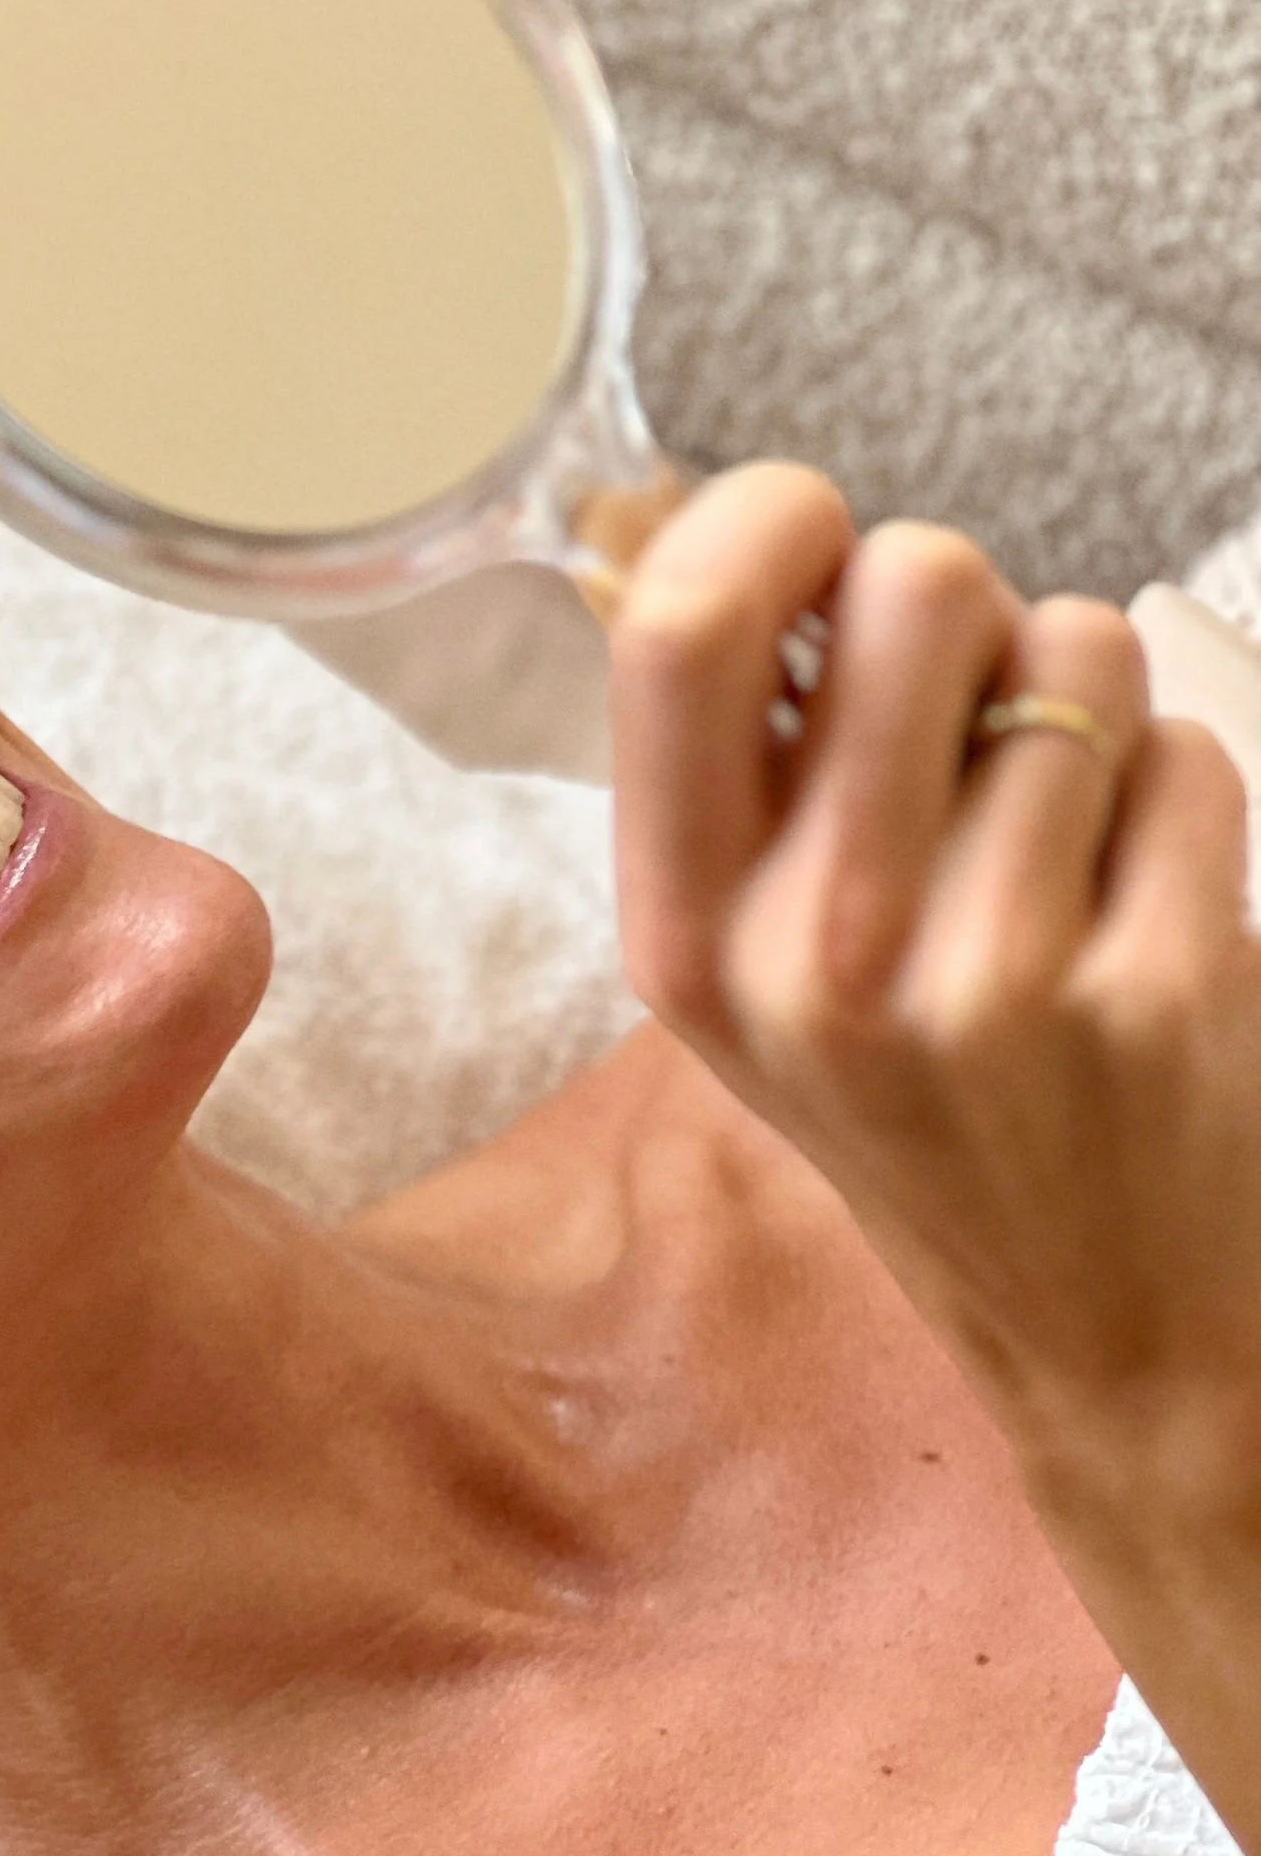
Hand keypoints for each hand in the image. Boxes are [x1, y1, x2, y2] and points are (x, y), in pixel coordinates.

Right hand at [609, 465, 1260, 1855]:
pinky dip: (1179, 800)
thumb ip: (725, 765)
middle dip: (963, 606)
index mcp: (687, 941)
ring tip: (1056, 836)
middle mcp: (817, 964)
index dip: (768, 517)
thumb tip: (669, 512)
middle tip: (966, 712)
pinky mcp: (1156, 991)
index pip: (685, 629)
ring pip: (1077, 648)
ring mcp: (991, 982)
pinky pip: (1186, 753)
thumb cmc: (931, 1116)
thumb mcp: (758, 975)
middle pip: (914, 583)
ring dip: (1085, 705)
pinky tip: (1137, 911)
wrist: (1116, 1344)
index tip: (815, 536)